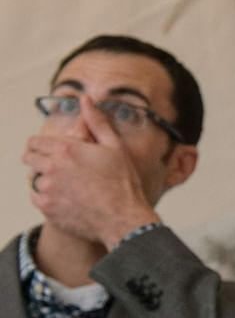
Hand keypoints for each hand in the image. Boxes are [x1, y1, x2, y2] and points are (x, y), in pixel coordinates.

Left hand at [23, 96, 158, 248]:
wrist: (123, 218)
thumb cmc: (122, 182)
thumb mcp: (114, 147)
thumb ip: (96, 122)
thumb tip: (86, 98)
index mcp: (66, 149)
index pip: (34, 142)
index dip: (41, 146)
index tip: (49, 151)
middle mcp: (51, 167)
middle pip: (29, 159)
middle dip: (39, 160)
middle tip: (58, 169)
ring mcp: (47, 189)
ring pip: (35, 180)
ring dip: (46, 181)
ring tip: (69, 187)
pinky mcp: (47, 208)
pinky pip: (38, 199)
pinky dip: (48, 199)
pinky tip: (68, 200)